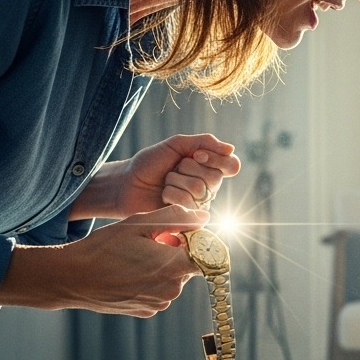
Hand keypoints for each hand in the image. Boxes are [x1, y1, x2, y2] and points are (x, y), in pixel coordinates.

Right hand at [0, 205, 208, 315]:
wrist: (73, 279)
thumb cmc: (103, 248)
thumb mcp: (139, 224)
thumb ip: (176, 219)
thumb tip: (204, 217)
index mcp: (174, 266)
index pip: (207, 254)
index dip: (196, 241)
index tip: (179, 232)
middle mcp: (172, 289)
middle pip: (188, 265)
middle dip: (176, 251)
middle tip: (148, 241)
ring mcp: (159, 303)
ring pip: (172, 278)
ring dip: (162, 266)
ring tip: (134, 256)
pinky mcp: (146, 311)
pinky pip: (158, 291)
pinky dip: (150, 280)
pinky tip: (128, 272)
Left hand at [71, 134, 240, 218]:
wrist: (127, 183)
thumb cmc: (150, 163)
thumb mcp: (177, 144)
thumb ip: (204, 142)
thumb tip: (231, 148)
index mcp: (208, 168)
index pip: (232, 165)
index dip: (217, 159)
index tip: (197, 154)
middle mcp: (208, 187)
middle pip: (215, 178)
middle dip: (188, 168)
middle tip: (174, 169)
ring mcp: (198, 204)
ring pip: (199, 189)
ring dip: (176, 181)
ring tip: (165, 182)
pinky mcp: (187, 217)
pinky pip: (188, 203)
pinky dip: (170, 194)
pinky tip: (163, 196)